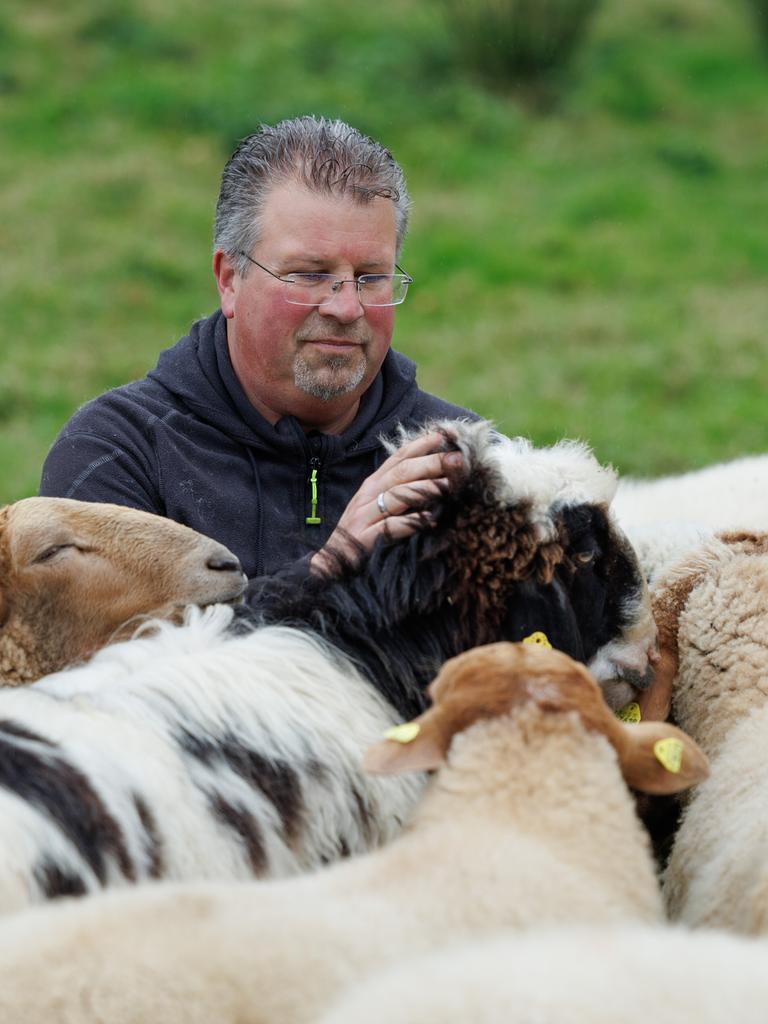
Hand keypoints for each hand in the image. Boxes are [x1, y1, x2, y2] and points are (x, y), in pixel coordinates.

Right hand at [310, 431, 461, 573]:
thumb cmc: (361, 535)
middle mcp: (368, 495)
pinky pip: (390, 527)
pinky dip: (411, 523)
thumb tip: (434, 480)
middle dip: (430, 463)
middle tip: (457, 458)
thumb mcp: (378, 507)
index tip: (443, 436)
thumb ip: (400, 493)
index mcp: (372, 485)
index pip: (397, 459)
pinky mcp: (364, 538)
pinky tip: (429, 521)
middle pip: (401, 472)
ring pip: (397, 495)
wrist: (330, 565)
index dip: (419, 446)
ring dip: (424, 488)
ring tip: (448, 485)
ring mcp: (364, 516)